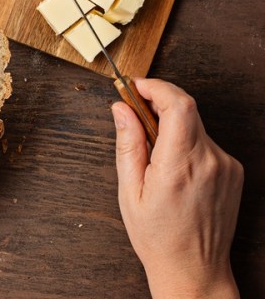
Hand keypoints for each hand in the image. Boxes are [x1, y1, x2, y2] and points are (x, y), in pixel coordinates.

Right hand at [112, 78, 243, 298]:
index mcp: (180, 166)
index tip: (137, 86)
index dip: (157, 87)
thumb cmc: (157, 235)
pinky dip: (186, 142)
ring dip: (172, 126)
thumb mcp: (130, 191)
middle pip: (187, 110)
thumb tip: (121, 109)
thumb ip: (128, 144)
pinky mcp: (234, 171)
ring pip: (195, 125)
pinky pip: (206, 142)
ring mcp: (226, 166)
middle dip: (159, 103)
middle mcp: (210, 162)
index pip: (179, 105)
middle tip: (135, 113)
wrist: (194, 268)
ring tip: (153, 153)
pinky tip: (173, 166)